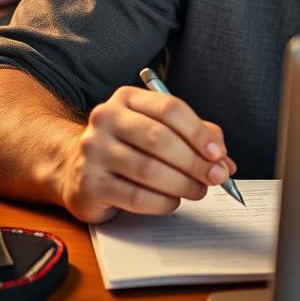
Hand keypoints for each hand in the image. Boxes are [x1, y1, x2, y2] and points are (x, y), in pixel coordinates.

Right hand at [57, 86, 236, 222]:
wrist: (74, 167)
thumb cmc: (128, 146)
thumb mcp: (159, 129)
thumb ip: (194, 138)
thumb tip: (224, 161)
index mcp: (127, 98)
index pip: (170, 108)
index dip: (199, 132)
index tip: (219, 153)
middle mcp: (106, 119)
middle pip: (160, 139)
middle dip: (195, 162)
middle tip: (215, 177)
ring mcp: (93, 151)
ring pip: (149, 170)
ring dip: (182, 184)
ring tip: (197, 191)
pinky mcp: (88, 185)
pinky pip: (135, 197)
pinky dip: (162, 202)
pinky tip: (172, 201)